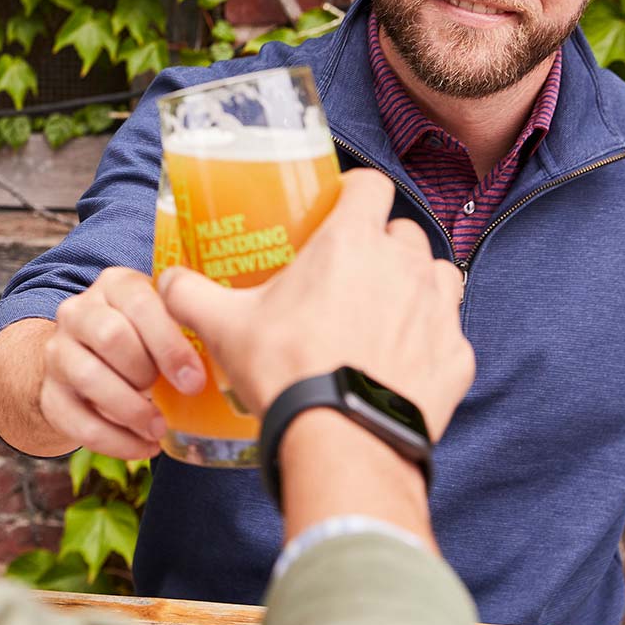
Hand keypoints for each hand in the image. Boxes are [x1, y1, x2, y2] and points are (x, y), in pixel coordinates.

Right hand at [40, 266, 209, 458]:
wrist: (88, 363)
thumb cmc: (147, 341)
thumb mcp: (166, 321)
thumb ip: (192, 322)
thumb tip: (237, 346)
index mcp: (115, 285)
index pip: (140, 303)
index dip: (169, 344)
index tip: (195, 381)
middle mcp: (79, 312)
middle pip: (111, 336)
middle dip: (147, 372)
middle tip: (176, 396)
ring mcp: (58, 352)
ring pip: (89, 376)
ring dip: (130, 408)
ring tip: (159, 427)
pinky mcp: (49, 394)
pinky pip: (78, 422)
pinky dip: (116, 441)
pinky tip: (145, 447)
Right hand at [156, 169, 474, 441]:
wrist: (341, 439)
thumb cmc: (286, 371)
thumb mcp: (224, 327)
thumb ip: (191, 294)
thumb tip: (167, 283)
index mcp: (351, 242)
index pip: (370, 185)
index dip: (355, 193)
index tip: (338, 211)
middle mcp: (404, 265)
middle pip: (404, 232)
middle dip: (382, 246)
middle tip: (350, 275)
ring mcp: (439, 311)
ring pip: (440, 276)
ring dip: (417, 286)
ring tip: (385, 313)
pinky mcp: (457, 356)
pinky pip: (450, 335)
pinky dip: (431, 343)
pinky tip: (400, 364)